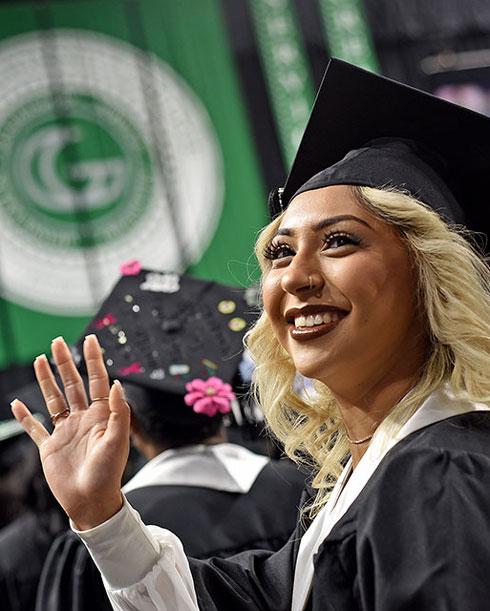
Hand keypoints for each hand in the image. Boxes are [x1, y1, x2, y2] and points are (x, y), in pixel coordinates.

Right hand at [10, 335, 129, 529]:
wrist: (91, 502)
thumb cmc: (109, 473)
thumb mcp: (118, 440)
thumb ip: (118, 412)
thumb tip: (116, 383)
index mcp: (101, 414)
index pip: (97, 380)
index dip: (93, 359)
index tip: (90, 339)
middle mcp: (82, 418)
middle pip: (72, 383)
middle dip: (65, 362)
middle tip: (57, 341)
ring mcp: (65, 431)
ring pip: (54, 398)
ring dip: (47, 379)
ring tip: (40, 359)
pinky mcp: (49, 446)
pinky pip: (35, 428)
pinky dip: (25, 417)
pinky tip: (18, 403)